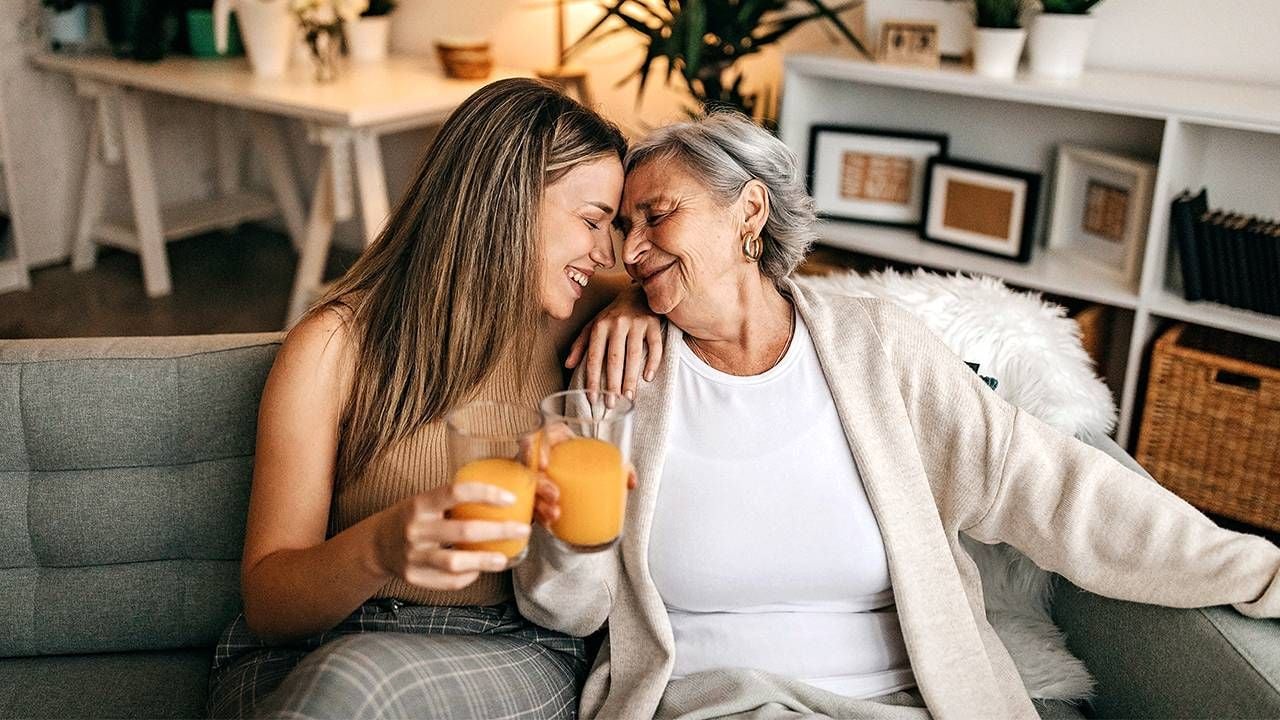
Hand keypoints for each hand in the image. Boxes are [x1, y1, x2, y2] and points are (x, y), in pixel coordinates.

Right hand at [373, 484, 531, 590]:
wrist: (377, 544)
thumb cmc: (413, 518)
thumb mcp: (426, 502)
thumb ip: (454, 501)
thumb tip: (502, 497)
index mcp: (420, 504)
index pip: (455, 492)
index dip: (485, 494)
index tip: (510, 499)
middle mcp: (416, 529)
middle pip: (462, 530)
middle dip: (497, 530)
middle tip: (522, 529)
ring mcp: (413, 556)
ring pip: (454, 562)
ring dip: (483, 560)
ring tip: (504, 559)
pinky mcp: (413, 577)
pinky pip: (446, 581)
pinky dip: (467, 577)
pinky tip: (479, 570)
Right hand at [525, 423, 636, 527]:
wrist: (575, 465)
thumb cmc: (584, 457)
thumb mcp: (601, 456)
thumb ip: (619, 466)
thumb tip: (630, 481)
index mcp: (555, 439)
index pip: (538, 435)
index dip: (535, 447)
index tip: (544, 464)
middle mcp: (540, 455)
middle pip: (530, 466)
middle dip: (540, 483)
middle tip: (555, 495)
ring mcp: (534, 474)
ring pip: (528, 488)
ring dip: (538, 503)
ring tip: (554, 515)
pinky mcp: (535, 492)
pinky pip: (531, 503)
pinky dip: (539, 515)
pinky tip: (548, 524)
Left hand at [565, 284, 662, 399]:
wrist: (638, 293)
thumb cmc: (613, 315)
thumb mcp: (593, 325)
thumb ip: (580, 344)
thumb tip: (568, 365)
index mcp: (600, 326)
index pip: (595, 357)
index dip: (593, 379)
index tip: (593, 398)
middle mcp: (617, 323)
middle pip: (614, 358)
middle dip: (612, 384)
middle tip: (612, 404)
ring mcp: (636, 322)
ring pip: (634, 354)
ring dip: (631, 378)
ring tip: (629, 397)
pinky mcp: (653, 323)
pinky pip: (655, 345)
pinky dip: (653, 362)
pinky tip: (648, 377)